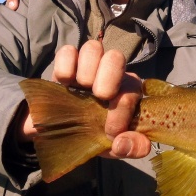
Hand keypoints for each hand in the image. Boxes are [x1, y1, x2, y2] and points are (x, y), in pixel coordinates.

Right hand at [19, 41, 150, 158]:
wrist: (63, 133)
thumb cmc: (97, 136)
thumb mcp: (114, 147)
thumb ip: (131, 148)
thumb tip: (122, 144)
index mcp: (129, 91)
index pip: (132, 89)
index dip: (122, 110)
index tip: (110, 132)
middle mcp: (113, 73)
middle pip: (116, 57)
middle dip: (107, 79)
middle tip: (98, 97)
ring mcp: (90, 64)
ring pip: (93, 48)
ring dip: (86, 71)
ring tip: (80, 89)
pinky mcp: (67, 63)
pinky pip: (68, 51)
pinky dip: (65, 66)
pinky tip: (64, 83)